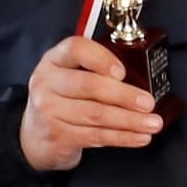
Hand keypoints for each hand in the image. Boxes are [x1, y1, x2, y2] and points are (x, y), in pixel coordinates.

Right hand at [19, 34, 160, 173]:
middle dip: (124, 95)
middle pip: (89, 85)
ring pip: (96, 114)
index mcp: (54, 60)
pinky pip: (95, 136)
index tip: (123, 72)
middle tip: (148, 103)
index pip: (75, 48)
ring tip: (152, 123)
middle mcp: (46, 82)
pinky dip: (122, 137)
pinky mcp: (57, 135)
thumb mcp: (70, 77)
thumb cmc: (62, 101)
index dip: (101, 58)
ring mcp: (48, 110)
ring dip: (129, 120)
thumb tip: (140, 80)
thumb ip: (96, 72)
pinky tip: (139, 137)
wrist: (34, 137)